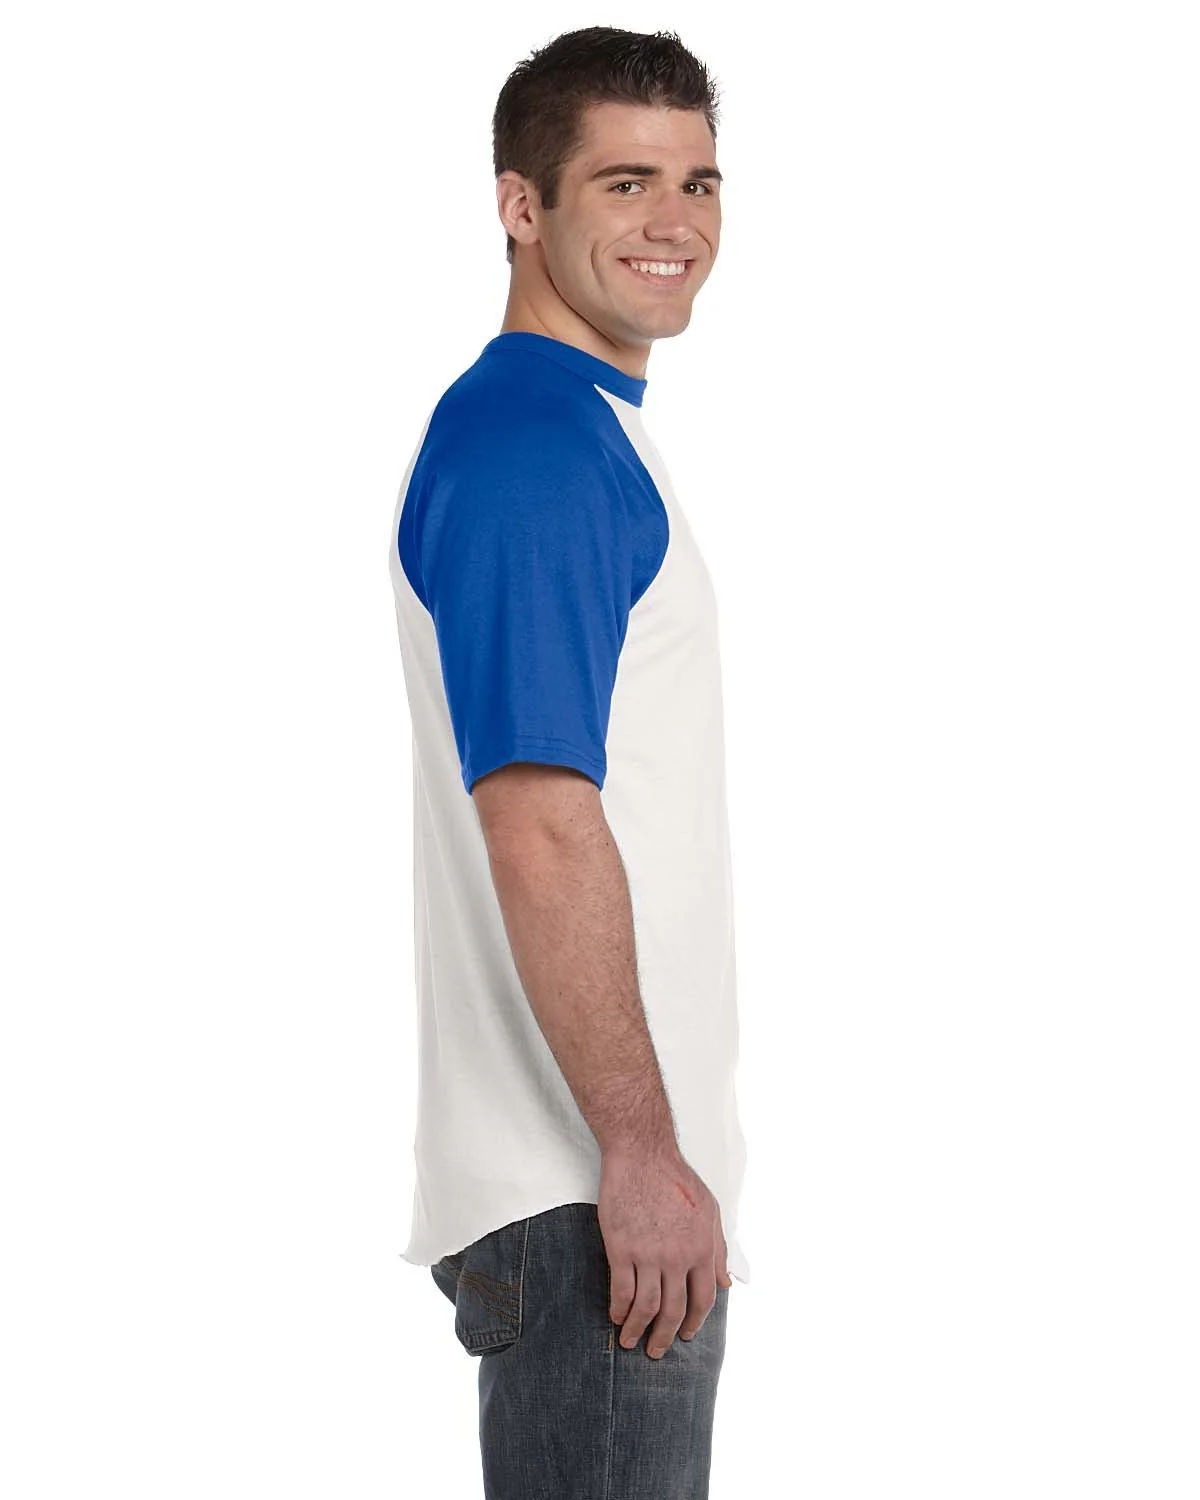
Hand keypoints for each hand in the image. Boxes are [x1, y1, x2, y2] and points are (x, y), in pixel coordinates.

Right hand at [598, 1145, 732, 1358]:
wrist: (642, 1154)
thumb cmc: (676, 1178)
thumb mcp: (710, 1211)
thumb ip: (718, 1249)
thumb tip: (726, 1283)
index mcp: (702, 1249)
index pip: (703, 1299)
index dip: (695, 1322)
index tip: (686, 1334)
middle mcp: (678, 1257)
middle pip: (674, 1310)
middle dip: (665, 1336)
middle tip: (657, 1350)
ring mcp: (648, 1254)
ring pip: (646, 1307)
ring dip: (638, 1330)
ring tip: (631, 1341)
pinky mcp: (621, 1247)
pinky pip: (621, 1289)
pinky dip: (619, 1308)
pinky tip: (616, 1316)